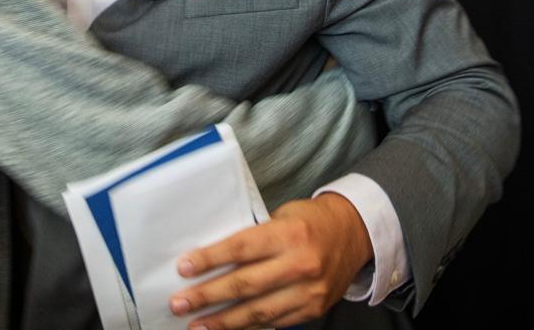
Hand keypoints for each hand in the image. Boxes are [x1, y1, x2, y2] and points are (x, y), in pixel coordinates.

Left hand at [169, 194, 372, 328]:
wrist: (354, 233)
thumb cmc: (309, 220)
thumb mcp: (280, 216)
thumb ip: (253, 238)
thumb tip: (213, 257)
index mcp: (288, 234)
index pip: (241, 249)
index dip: (210, 260)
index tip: (184, 268)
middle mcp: (300, 264)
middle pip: (245, 285)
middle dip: (208, 296)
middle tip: (180, 304)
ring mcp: (309, 291)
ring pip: (258, 311)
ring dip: (223, 322)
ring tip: (197, 326)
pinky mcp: (314, 309)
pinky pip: (274, 323)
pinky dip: (249, 327)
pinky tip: (228, 329)